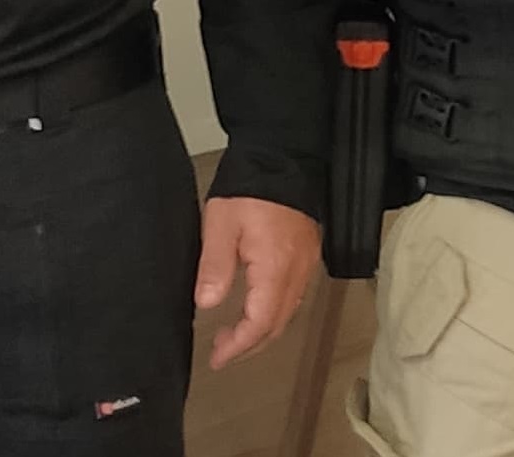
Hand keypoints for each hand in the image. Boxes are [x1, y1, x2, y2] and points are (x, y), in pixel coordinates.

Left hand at [195, 196, 322, 369]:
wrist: (283, 156)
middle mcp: (296, 271)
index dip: (238, 346)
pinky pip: (294, 296)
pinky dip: (274, 312)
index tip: (217, 357)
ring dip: (262, 331)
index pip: (260, 323)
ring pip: (288, 312)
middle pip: (277, 324)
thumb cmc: (251, 187)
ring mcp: (306, 263)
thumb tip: (207, 303)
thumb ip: (215, 266)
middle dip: (249, 345)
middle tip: (221, 352)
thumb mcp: (221, 224)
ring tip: (234, 335)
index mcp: (275, 268)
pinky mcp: (307, 254)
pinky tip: (256, 307)